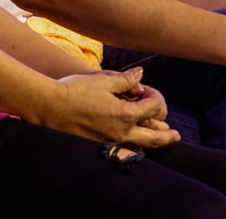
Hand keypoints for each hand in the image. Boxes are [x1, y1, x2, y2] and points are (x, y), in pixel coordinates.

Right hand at [30, 69, 179, 145]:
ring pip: (139, 146)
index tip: (143, 88)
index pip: (154, 107)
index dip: (155, 95)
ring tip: (161, 141)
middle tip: (175, 135)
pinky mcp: (98, 145)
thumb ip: (126, 80)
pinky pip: (123, 149)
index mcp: (126, 115)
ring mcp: (110, 141)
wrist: (49, 106)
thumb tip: (140, 76)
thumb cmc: (76, 90)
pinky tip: (136, 144)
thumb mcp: (104, 80)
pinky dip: (134, 146)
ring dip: (152, 143)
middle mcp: (121, 132)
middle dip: (167, 135)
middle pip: (154, 138)